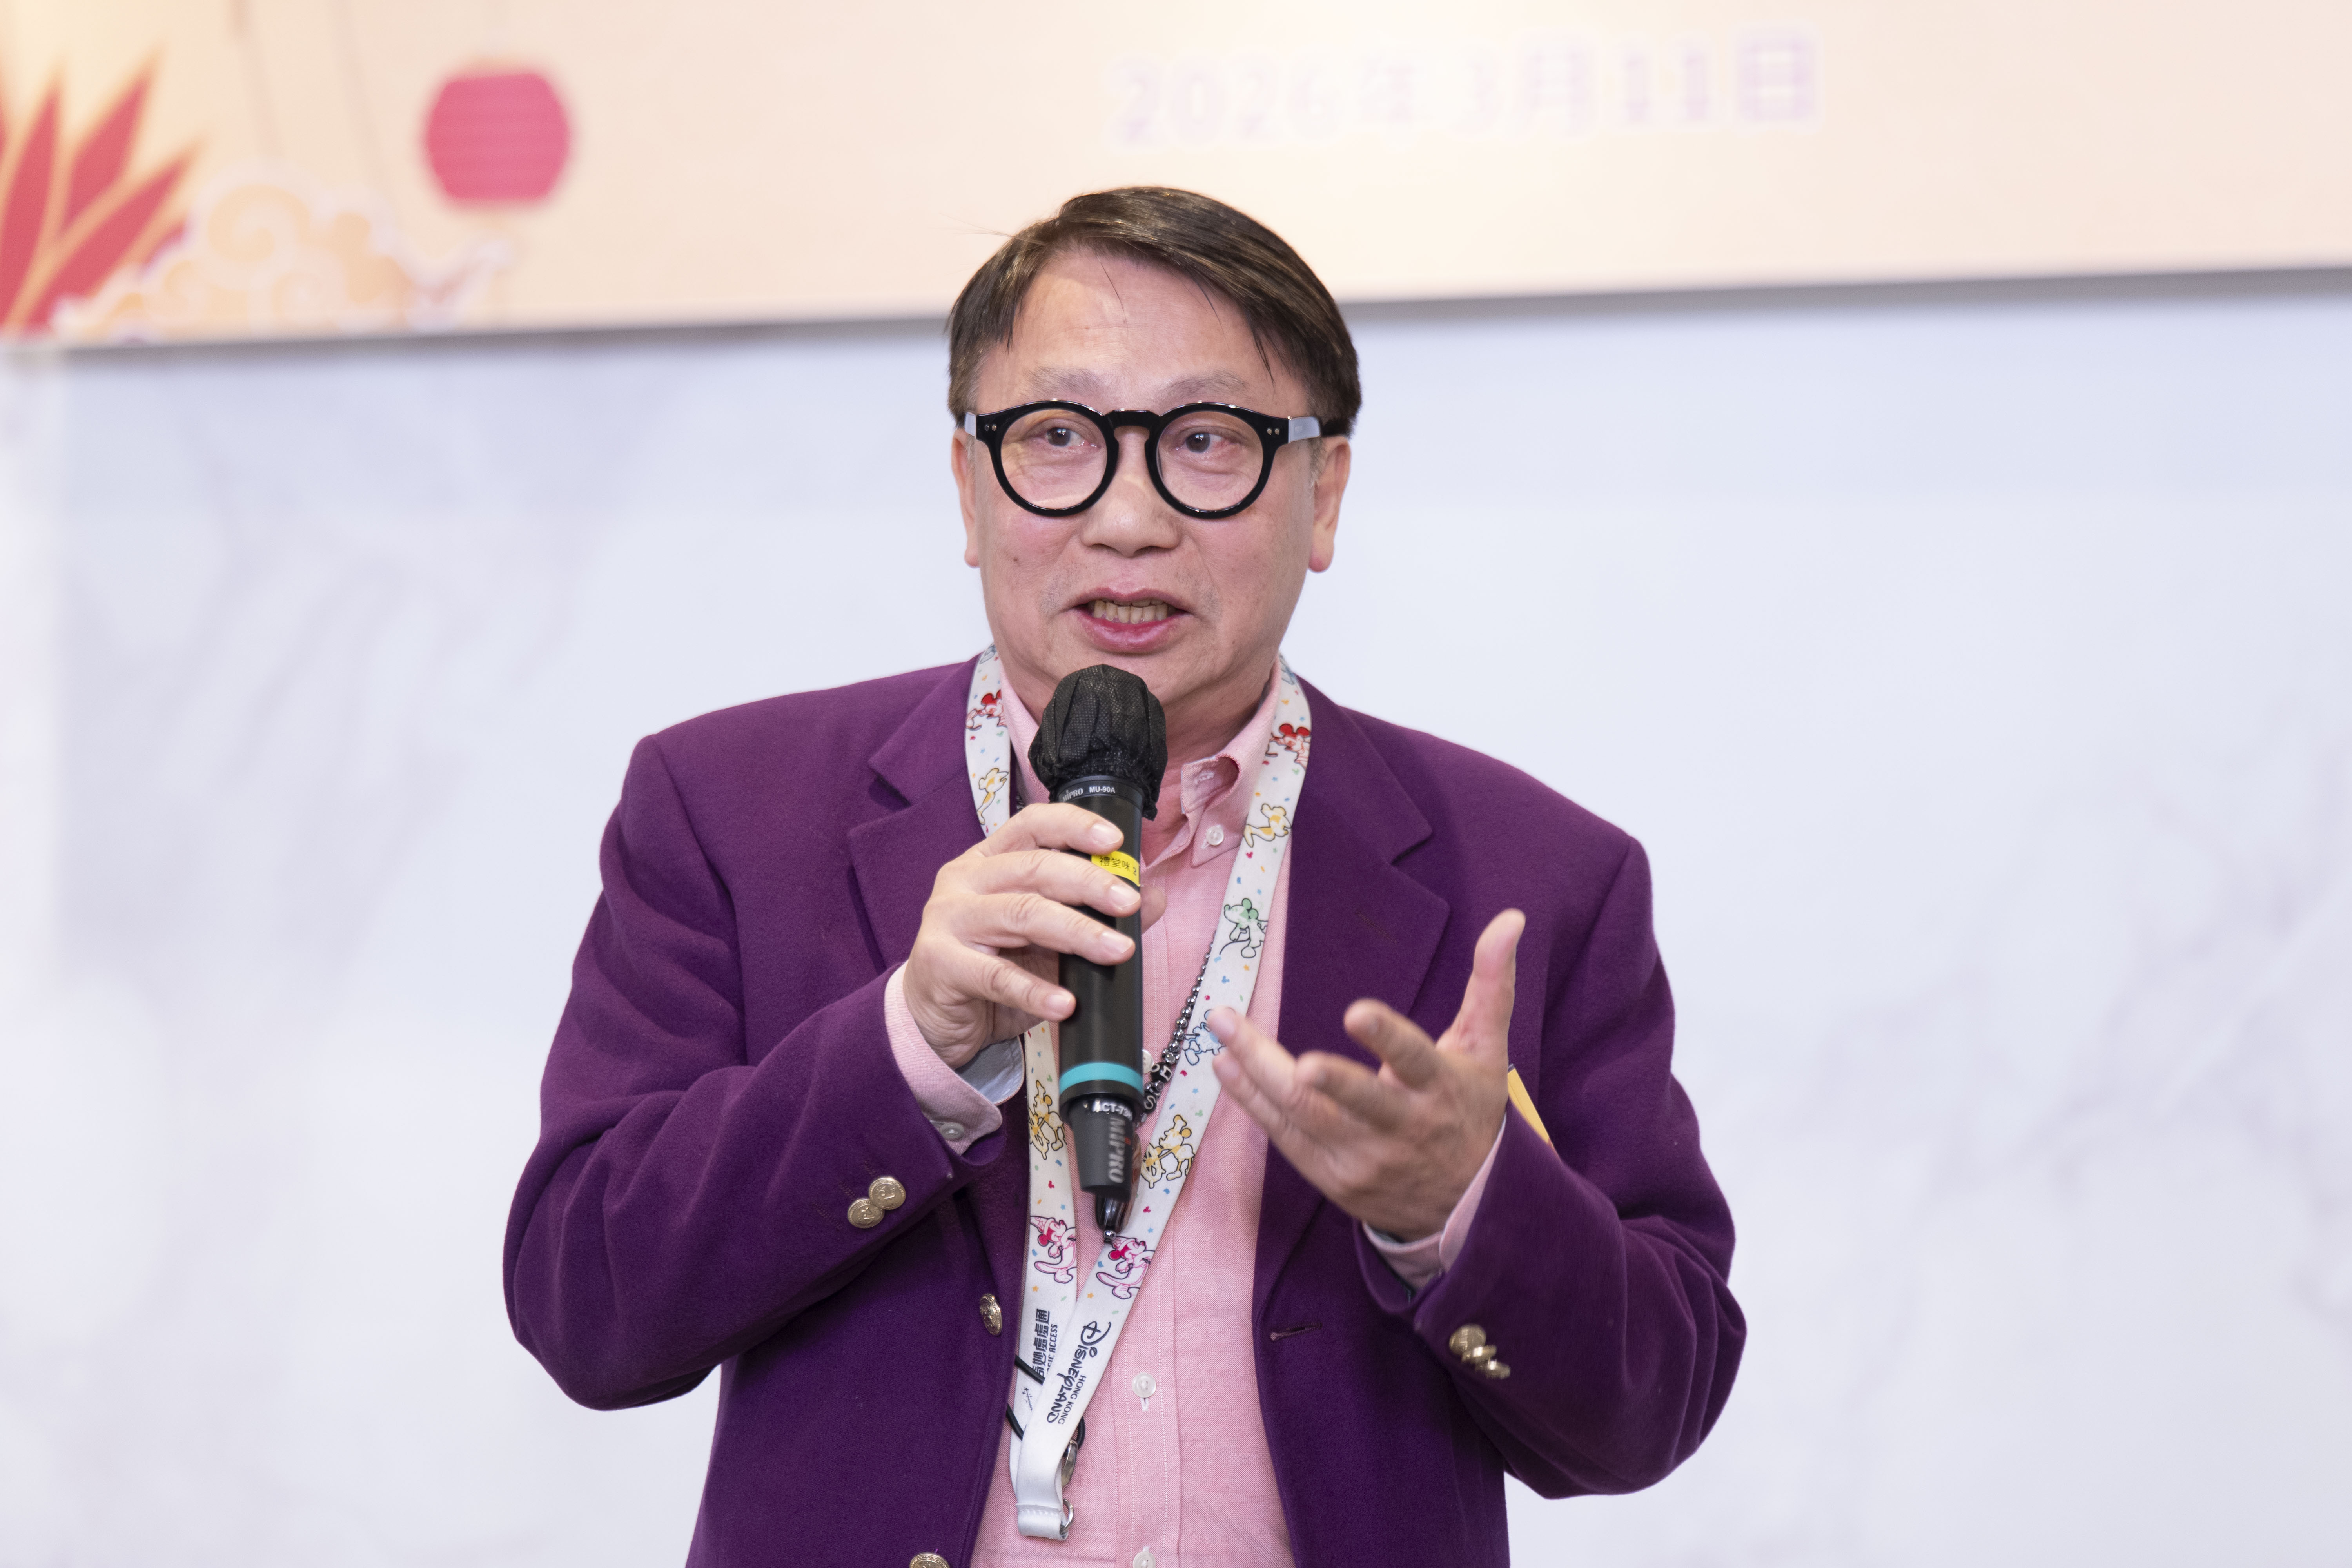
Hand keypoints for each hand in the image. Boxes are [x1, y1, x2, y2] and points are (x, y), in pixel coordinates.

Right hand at [904, 803, 1165, 1067]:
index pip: (1032, 825)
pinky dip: (1035, 990)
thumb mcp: (1048, 938)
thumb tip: (1154, 897)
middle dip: (1089, 883)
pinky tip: (1065, 1003)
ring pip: (1021, 914)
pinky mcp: (940, 963)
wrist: (939, 1019)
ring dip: (1076, 932)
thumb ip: (1094, 913)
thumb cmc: (993, 966)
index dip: (1074, 826)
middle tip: (1129, 904)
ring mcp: (947, 919)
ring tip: (1117, 951)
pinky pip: (995, 976)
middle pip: (1033, 868)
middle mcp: (964, 879)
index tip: (1115, 841)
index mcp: (989, 860)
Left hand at [1209, 909, 1523, 1240]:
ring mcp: (1364, 1158)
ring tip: (1221, 1034)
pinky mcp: (1334, 1178)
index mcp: (1438, 1089)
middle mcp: (1400, 1127)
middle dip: (1302, 1069)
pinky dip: (1253, 1103)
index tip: (1356, 1011)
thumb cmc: (1469, 1111)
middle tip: (1250, 1035)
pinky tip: (1226, 1067)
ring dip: (1256, 1074)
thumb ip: (1491, 984)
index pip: (1414, 1059)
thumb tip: (1510, 919)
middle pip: (1349, 1099)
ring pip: (1304, 1116)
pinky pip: (1286, 1138)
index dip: (1386, 1037)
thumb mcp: (1487, 1050)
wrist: (1467, 1205)